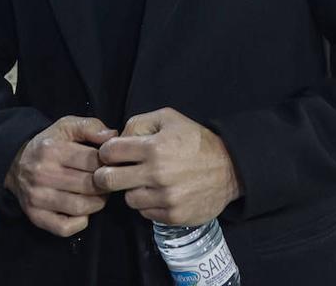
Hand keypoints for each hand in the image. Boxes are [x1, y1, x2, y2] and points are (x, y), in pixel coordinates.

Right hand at [5, 116, 116, 237]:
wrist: (16, 164)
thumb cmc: (48, 144)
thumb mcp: (65, 126)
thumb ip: (90, 126)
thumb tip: (113, 136)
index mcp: (52, 149)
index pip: (92, 161)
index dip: (108, 164)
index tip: (111, 165)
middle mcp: (42, 174)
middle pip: (89, 186)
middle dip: (105, 185)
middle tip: (108, 182)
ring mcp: (37, 197)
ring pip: (81, 207)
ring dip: (97, 203)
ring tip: (98, 195)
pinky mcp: (35, 216)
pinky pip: (65, 228)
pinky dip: (80, 223)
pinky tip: (83, 211)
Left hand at [94, 107, 241, 225]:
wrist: (230, 169)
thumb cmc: (196, 141)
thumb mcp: (168, 118)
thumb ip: (137, 123)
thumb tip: (117, 139)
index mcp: (153, 147)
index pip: (108, 152)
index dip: (106, 152)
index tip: (111, 155)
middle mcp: (157, 174)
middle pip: (108, 180)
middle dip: (105, 175)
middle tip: (112, 173)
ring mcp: (165, 198)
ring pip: (127, 199)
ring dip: (131, 191)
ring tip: (144, 182)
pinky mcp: (173, 215)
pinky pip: (145, 213)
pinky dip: (148, 204)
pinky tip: (158, 193)